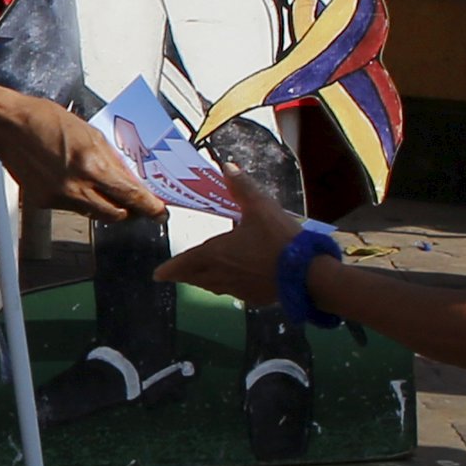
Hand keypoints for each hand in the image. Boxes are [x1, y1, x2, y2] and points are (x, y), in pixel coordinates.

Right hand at [0, 91, 162, 222]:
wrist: (9, 127)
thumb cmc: (47, 121)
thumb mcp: (90, 133)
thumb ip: (112, 160)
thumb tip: (130, 178)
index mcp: (92, 166)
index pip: (131, 196)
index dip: (150, 207)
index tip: (160, 212)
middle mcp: (76, 188)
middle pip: (116, 215)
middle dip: (129, 211)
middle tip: (135, 203)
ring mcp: (59, 198)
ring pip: (93, 213)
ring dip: (103, 204)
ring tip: (99, 186)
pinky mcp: (44, 203)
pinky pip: (71, 208)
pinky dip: (78, 198)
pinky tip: (70, 179)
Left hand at [155, 165, 307, 303]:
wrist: (307, 274)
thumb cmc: (279, 239)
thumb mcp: (260, 206)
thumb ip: (242, 186)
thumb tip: (227, 167)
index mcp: (216, 254)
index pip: (185, 263)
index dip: (170, 269)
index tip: (158, 275)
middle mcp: (222, 275)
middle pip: (195, 278)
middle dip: (184, 275)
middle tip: (176, 274)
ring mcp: (239, 289)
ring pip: (213, 287)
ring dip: (203, 282)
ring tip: (201, 277)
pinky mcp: (255, 298)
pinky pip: (234, 293)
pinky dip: (228, 287)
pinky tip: (235, 283)